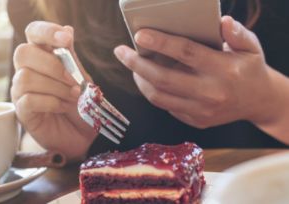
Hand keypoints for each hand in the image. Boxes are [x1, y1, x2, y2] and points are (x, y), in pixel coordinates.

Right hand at [12, 21, 96, 161]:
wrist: (83, 134)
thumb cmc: (81, 104)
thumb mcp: (81, 78)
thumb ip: (71, 57)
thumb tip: (67, 29)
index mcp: (43, 57)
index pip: (33, 33)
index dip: (46, 31)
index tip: (66, 39)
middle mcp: (27, 71)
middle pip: (23, 53)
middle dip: (53, 66)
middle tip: (75, 80)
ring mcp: (21, 91)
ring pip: (26, 77)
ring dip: (56, 87)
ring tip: (74, 96)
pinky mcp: (22, 112)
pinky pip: (28, 100)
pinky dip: (52, 102)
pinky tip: (63, 107)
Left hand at [114, 16, 281, 128]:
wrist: (258, 102)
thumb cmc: (250, 69)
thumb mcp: (251, 47)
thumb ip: (237, 33)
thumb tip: (221, 22)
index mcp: (224, 70)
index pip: (186, 53)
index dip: (160, 43)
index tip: (139, 36)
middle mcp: (211, 93)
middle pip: (163, 79)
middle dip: (136, 64)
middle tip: (121, 52)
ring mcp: (202, 111)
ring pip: (159, 97)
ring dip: (140, 80)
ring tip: (132, 66)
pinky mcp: (196, 121)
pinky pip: (166, 106)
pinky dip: (153, 92)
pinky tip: (148, 80)